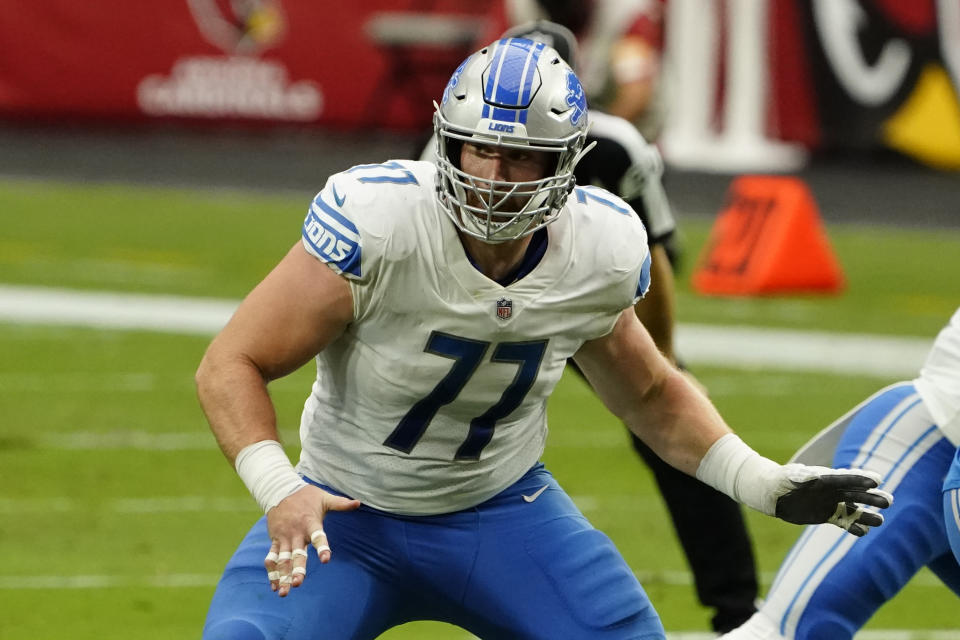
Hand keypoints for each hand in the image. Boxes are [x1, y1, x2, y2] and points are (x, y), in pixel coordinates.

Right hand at [263, 484, 360, 595]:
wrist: (280, 489)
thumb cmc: (306, 495)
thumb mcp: (325, 497)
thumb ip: (341, 503)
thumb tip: (359, 503)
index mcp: (310, 523)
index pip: (318, 537)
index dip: (322, 548)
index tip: (325, 560)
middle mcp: (296, 533)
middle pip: (296, 554)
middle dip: (296, 570)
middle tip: (297, 584)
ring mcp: (284, 537)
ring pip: (282, 560)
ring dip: (282, 576)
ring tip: (284, 592)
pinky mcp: (275, 539)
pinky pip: (272, 557)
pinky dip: (272, 571)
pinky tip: (274, 586)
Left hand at [772, 465, 892, 535]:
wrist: (775, 494)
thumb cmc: (783, 480)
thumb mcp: (792, 477)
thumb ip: (803, 476)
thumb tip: (811, 474)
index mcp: (827, 477)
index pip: (847, 477)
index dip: (861, 479)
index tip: (877, 480)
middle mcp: (833, 490)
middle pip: (856, 494)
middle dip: (872, 497)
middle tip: (889, 501)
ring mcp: (832, 503)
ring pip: (854, 510)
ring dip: (867, 515)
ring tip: (881, 521)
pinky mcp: (828, 515)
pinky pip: (844, 522)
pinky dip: (853, 528)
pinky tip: (864, 532)